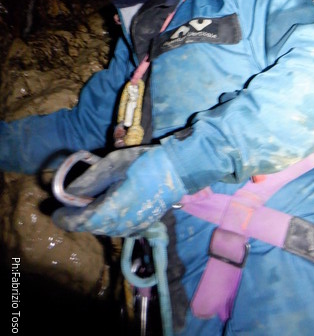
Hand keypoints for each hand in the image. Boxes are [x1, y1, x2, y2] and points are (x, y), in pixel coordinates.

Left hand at [52, 145, 185, 236]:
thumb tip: (68, 194)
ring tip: (98, 196)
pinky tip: (116, 200)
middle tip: (78, 196)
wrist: (178, 170)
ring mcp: (134, 228)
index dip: (64, 218)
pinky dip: (111, 217)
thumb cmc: (144, 163)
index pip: (78, 223)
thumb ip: (88, 181)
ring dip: (96, 215)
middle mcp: (121, 226)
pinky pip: (119, 226)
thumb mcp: (112, 165)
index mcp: (111, 211)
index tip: (57, 210)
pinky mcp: (143, 225)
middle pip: (91, 226)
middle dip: (81, 215)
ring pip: (105, 227)